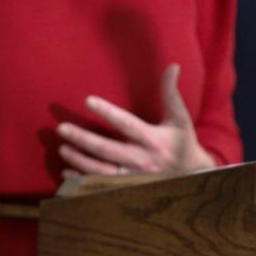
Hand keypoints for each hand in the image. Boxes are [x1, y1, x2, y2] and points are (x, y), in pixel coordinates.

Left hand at [57, 64, 214, 176]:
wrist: (194, 179)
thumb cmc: (183, 143)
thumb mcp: (180, 118)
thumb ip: (171, 93)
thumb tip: (172, 66)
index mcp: (153, 140)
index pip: (126, 124)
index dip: (107, 112)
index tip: (88, 100)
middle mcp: (142, 160)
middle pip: (107, 150)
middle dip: (83, 139)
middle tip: (62, 129)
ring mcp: (134, 178)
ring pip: (101, 171)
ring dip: (80, 160)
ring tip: (62, 149)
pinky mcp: (128, 190)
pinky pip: (101, 187)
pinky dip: (83, 181)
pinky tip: (67, 172)